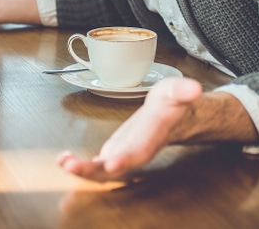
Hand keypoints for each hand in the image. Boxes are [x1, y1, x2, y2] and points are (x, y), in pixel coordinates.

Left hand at [56, 77, 202, 181]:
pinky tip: (64, 159)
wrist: (172, 117)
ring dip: (83, 170)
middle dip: (95, 170)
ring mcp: (125, 154)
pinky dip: (81, 165)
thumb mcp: (177, 90)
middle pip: (117, 166)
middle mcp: (138, 150)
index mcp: (153, 136)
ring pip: (104, 170)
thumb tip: (193, 87)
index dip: (127, 158)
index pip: (141, 150)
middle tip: (73, 166)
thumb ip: (182, 90)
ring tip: (64, 162)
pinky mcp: (115, 153)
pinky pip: (97, 165)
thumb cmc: (172, 103)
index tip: (112, 163)